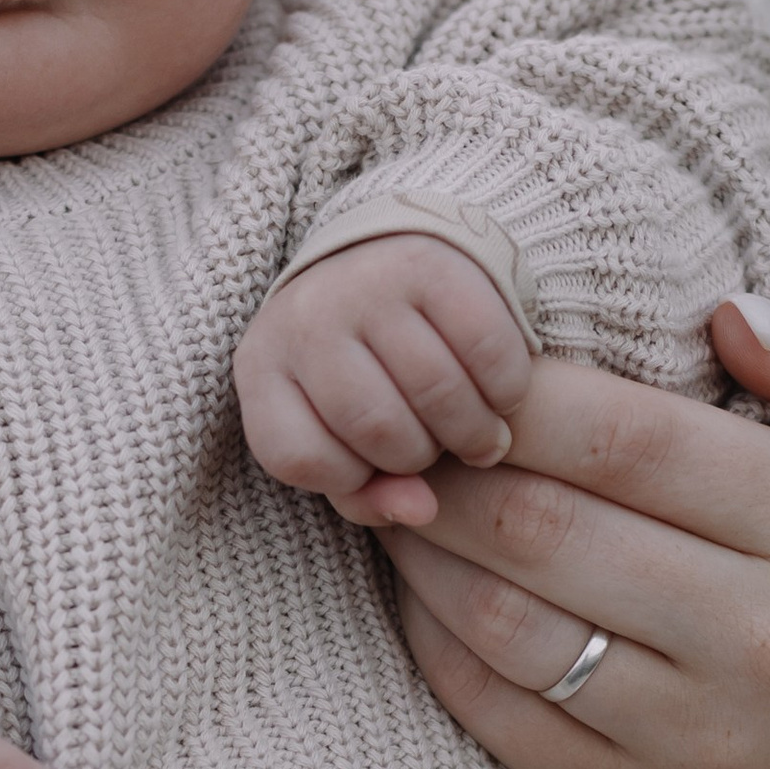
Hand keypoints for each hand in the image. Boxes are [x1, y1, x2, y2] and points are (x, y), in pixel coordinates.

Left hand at [235, 236, 532, 528]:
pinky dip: (506, 389)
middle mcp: (305, 317)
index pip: (301, 458)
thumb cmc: (365, 370)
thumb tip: (422, 510)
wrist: (390, 258)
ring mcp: (367, 284)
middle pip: (377, 429)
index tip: (377, 463)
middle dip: (421, 455)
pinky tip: (501, 395)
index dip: (351, 479)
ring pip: (437, 393)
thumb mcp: (341, 434)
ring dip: (473, 431)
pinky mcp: (432, 265)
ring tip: (479, 433)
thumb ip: (368, 492)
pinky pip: (487, 351)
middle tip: (439, 445)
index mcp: (262, 366)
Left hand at [378, 293, 769, 768]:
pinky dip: (428, 628)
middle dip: (445, 466)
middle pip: (542, 522)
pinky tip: (416, 581)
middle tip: (399, 427)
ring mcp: (683, 728)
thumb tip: (734, 312)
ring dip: (421, 546)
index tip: (468, 363)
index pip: (625, 434)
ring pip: (500, 616)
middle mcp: (757, 631)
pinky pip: (485, 699)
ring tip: (395, 495)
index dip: (516, 392)